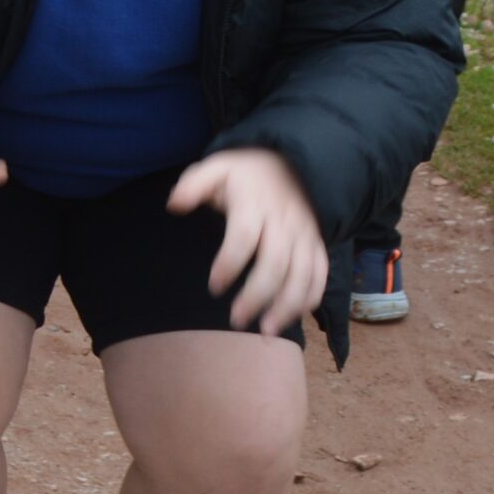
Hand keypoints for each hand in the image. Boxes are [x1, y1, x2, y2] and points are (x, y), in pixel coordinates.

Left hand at [166, 149, 325, 335]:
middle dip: (258, 295)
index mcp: (256, 204)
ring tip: (265, 332)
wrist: (293, 162)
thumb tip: (173, 204)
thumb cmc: (246, 172)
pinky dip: (309, 299)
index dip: (229, 264)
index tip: (213, 287)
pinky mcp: (317, 244)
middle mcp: (285, 222)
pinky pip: (320, 274)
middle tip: (236, 320)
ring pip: (302, 275)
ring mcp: (305, 235)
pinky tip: (289, 318)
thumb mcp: (217, 168)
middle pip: (276, 263)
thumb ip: (194, 184)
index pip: (244, 237)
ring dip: (287, 306)